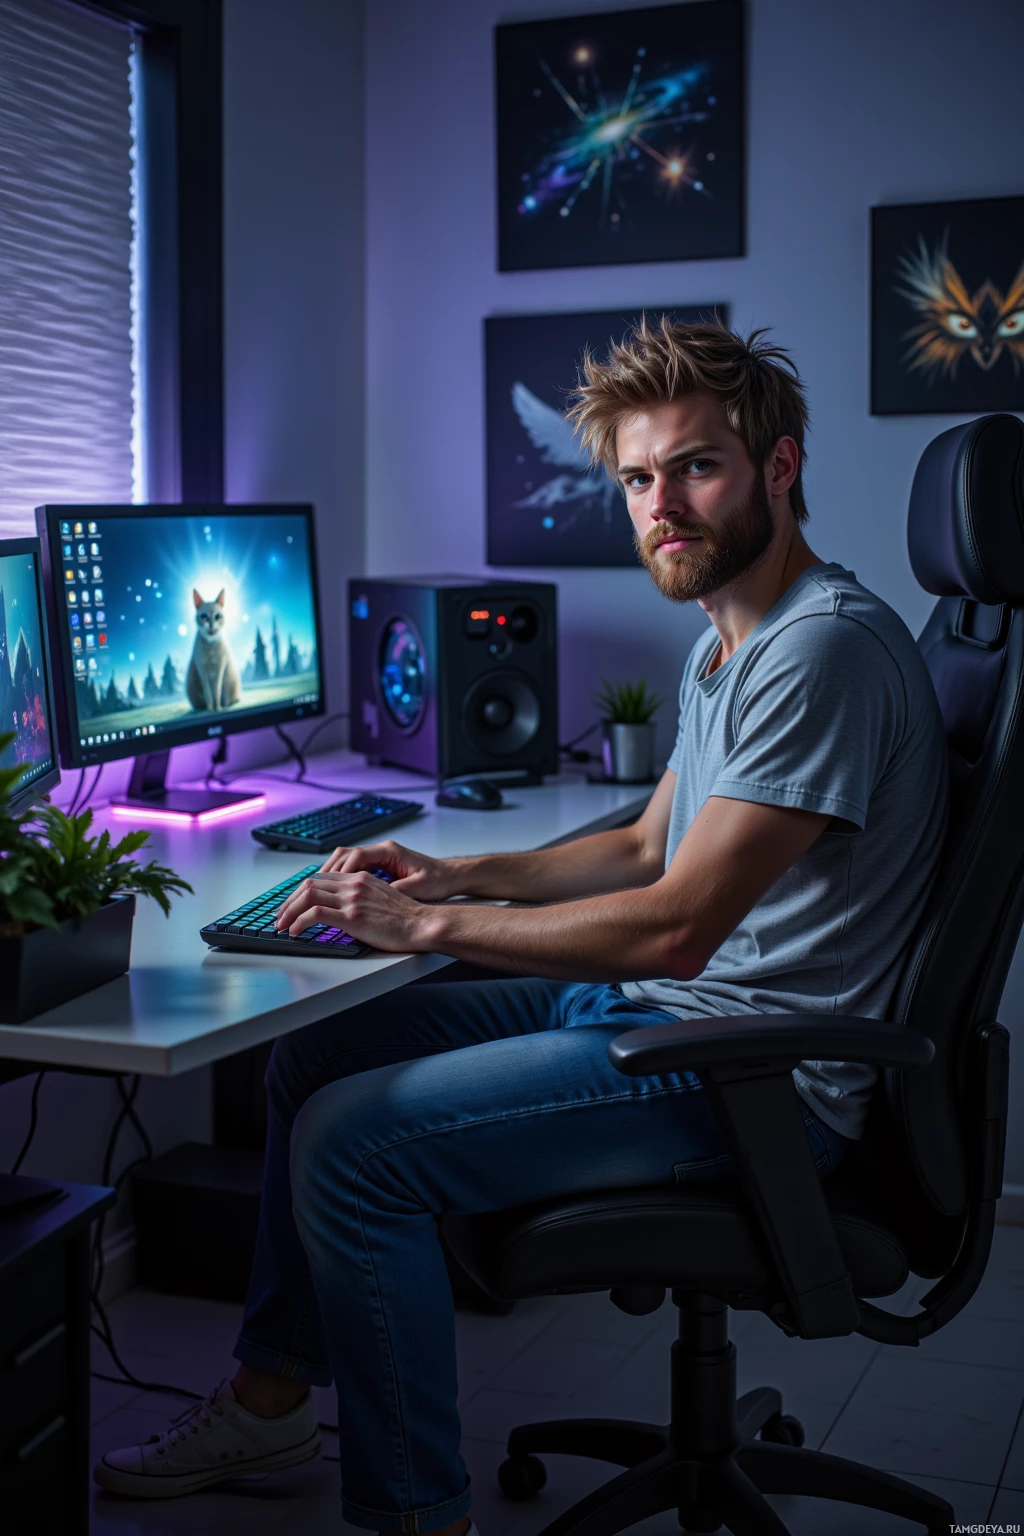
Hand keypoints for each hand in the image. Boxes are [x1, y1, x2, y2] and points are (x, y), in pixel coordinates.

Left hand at [274, 869, 438, 951]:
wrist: (423, 924)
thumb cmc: (407, 918)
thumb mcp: (382, 899)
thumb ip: (361, 900)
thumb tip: (343, 913)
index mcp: (360, 878)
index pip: (322, 879)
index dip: (302, 892)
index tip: (293, 905)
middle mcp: (354, 883)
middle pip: (310, 884)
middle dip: (289, 901)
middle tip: (280, 916)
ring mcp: (352, 898)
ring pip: (308, 896)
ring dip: (289, 911)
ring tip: (282, 925)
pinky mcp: (352, 915)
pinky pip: (315, 914)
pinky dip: (299, 922)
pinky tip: (295, 932)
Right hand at [318, 839, 460, 900]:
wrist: (451, 876)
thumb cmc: (438, 880)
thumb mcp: (419, 887)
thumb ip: (396, 890)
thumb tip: (376, 899)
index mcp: (389, 851)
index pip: (357, 857)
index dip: (341, 872)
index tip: (330, 887)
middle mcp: (381, 850)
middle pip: (344, 855)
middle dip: (326, 872)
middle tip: (311, 890)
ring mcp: (379, 856)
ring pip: (345, 860)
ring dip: (330, 875)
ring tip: (314, 892)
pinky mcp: (379, 865)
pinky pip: (352, 868)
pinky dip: (340, 878)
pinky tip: (332, 892)